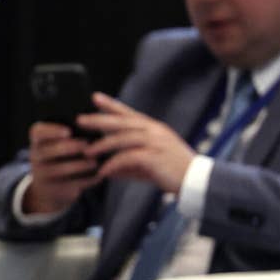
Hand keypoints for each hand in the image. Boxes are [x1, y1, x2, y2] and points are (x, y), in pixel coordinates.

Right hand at [23, 121, 99, 214]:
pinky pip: (71, 184)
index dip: (52, 131)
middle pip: (50, 151)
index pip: (38, 132)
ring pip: (61, 169)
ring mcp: (43, 174)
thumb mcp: (54, 143)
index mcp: (37, 141)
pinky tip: (98, 175)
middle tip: (88, 145)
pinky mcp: (55, 189)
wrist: (47, 186)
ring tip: (95, 162)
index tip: (69, 132)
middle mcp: (36, 156)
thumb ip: (67, 136)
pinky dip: (86, 180)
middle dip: (71, 147)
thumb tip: (93, 128)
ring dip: (80, 165)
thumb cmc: (58, 156)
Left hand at [82, 92, 196, 194]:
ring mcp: (155, 143)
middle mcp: (154, 131)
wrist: (199, 183)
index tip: (94, 97)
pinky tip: (103, 172)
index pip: (129, 112)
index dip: (111, 104)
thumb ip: (130, 163)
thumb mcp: (150, 164)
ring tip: (87, 152)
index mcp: (154, 128)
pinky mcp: (154, 157)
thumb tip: (109, 169)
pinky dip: (113, 165)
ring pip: (122, 139)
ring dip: (102, 146)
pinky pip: (127, 158)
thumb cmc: (174, 173)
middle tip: (80, 120)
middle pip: (121, 122)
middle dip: (99, 120)